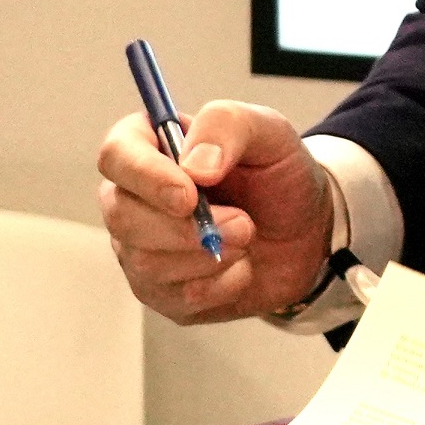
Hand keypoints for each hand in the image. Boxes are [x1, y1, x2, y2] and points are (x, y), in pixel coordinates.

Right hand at [95, 100, 332, 324]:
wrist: (309, 229)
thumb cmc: (279, 175)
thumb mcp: (270, 131)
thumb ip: (228, 126)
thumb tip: (193, 167)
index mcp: (150, 148)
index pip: (116, 155)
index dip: (146, 177)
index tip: (190, 195)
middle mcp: (132, 198)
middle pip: (122, 216)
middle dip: (188, 227)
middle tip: (243, 222)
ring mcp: (139, 248)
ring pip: (146, 262)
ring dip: (209, 254)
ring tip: (247, 238)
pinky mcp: (161, 291)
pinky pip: (177, 297)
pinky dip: (222, 284)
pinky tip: (242, 267)